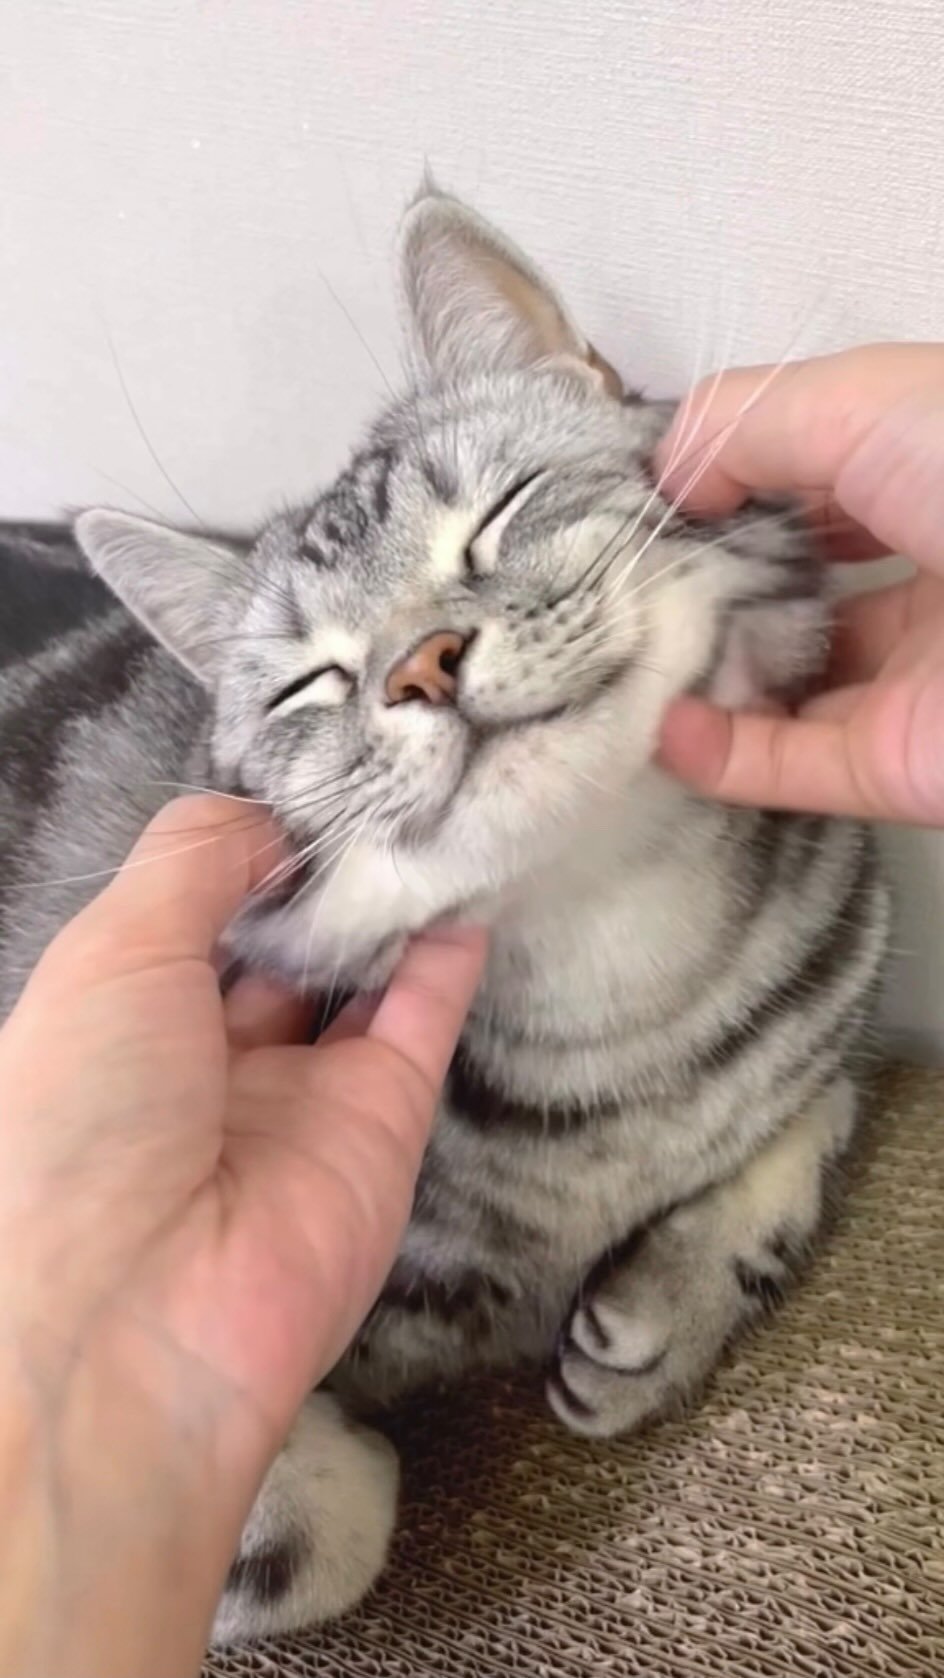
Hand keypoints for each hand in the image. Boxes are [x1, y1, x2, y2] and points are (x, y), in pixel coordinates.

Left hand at [0, 796, 485, 1677]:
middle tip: (380, 774)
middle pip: (277, 938)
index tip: (299, 771)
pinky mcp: (382, 1122)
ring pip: (356, 972)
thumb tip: (270, 821)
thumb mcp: (110, 953)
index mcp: (119, 1016)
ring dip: (387, 899)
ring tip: (430, 806)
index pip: (190, 908)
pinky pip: (420, 1019)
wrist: (142, 1320)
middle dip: (319, 866)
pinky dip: (446, 954)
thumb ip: (194, 861)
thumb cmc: (84, 1118)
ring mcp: (300, 1091)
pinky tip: (465, 881)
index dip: (241, 844)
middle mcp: (206, 1055)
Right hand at [653, 343, 943, 823]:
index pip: (808, 480)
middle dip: (703, 582)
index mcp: (931, 474)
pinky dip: (719, 755)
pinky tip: (661, 727)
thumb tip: (668, 484)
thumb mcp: (860, 398)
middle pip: (792, 584)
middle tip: (614, 584)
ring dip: (700, 674)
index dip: (724, 483)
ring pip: (785, 683)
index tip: (641, 500)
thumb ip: (744, 424)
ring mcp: (911, 676)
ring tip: (618, 656)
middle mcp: (924, 572)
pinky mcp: (895, 764)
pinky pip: (790, 765)